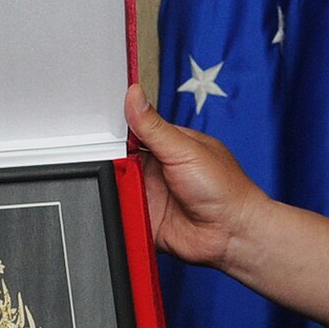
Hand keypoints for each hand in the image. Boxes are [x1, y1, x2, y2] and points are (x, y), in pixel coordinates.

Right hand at [124, 84, 267, 271]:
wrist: (232, 233)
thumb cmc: (225, 188)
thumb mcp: (185, 149)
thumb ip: (153, 126)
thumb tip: (134, 94)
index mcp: (167, 144)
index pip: (132, 131)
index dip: (114, 130)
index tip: (96, 128)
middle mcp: (156, 169)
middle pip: (119, 160)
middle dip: (110, 161)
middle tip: (108, 161)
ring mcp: (150, 194)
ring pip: (117, 187)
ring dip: (114, 187)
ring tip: (116, 184)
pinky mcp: (144, 218)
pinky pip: (121, 214)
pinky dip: (116, 212)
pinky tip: (119, 206)